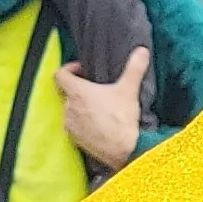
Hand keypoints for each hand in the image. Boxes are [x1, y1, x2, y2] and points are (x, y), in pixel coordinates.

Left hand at [56, 46, 151, 171]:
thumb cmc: (122, 119)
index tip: (81, 70)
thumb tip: (142, 51)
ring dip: (79, 107)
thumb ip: (134, 67)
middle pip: (65, 93)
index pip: (60, 74)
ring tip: (97, 108)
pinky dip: (81, 123)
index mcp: (77, 92)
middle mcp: (68, 108)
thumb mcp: (129, 90)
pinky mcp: (74, 139)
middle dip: (77, 89)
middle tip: (94, 90)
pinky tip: (97, 124)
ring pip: (68, 110)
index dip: (69, 69)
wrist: (123, 150)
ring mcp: (69, 125)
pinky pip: (73, 126)